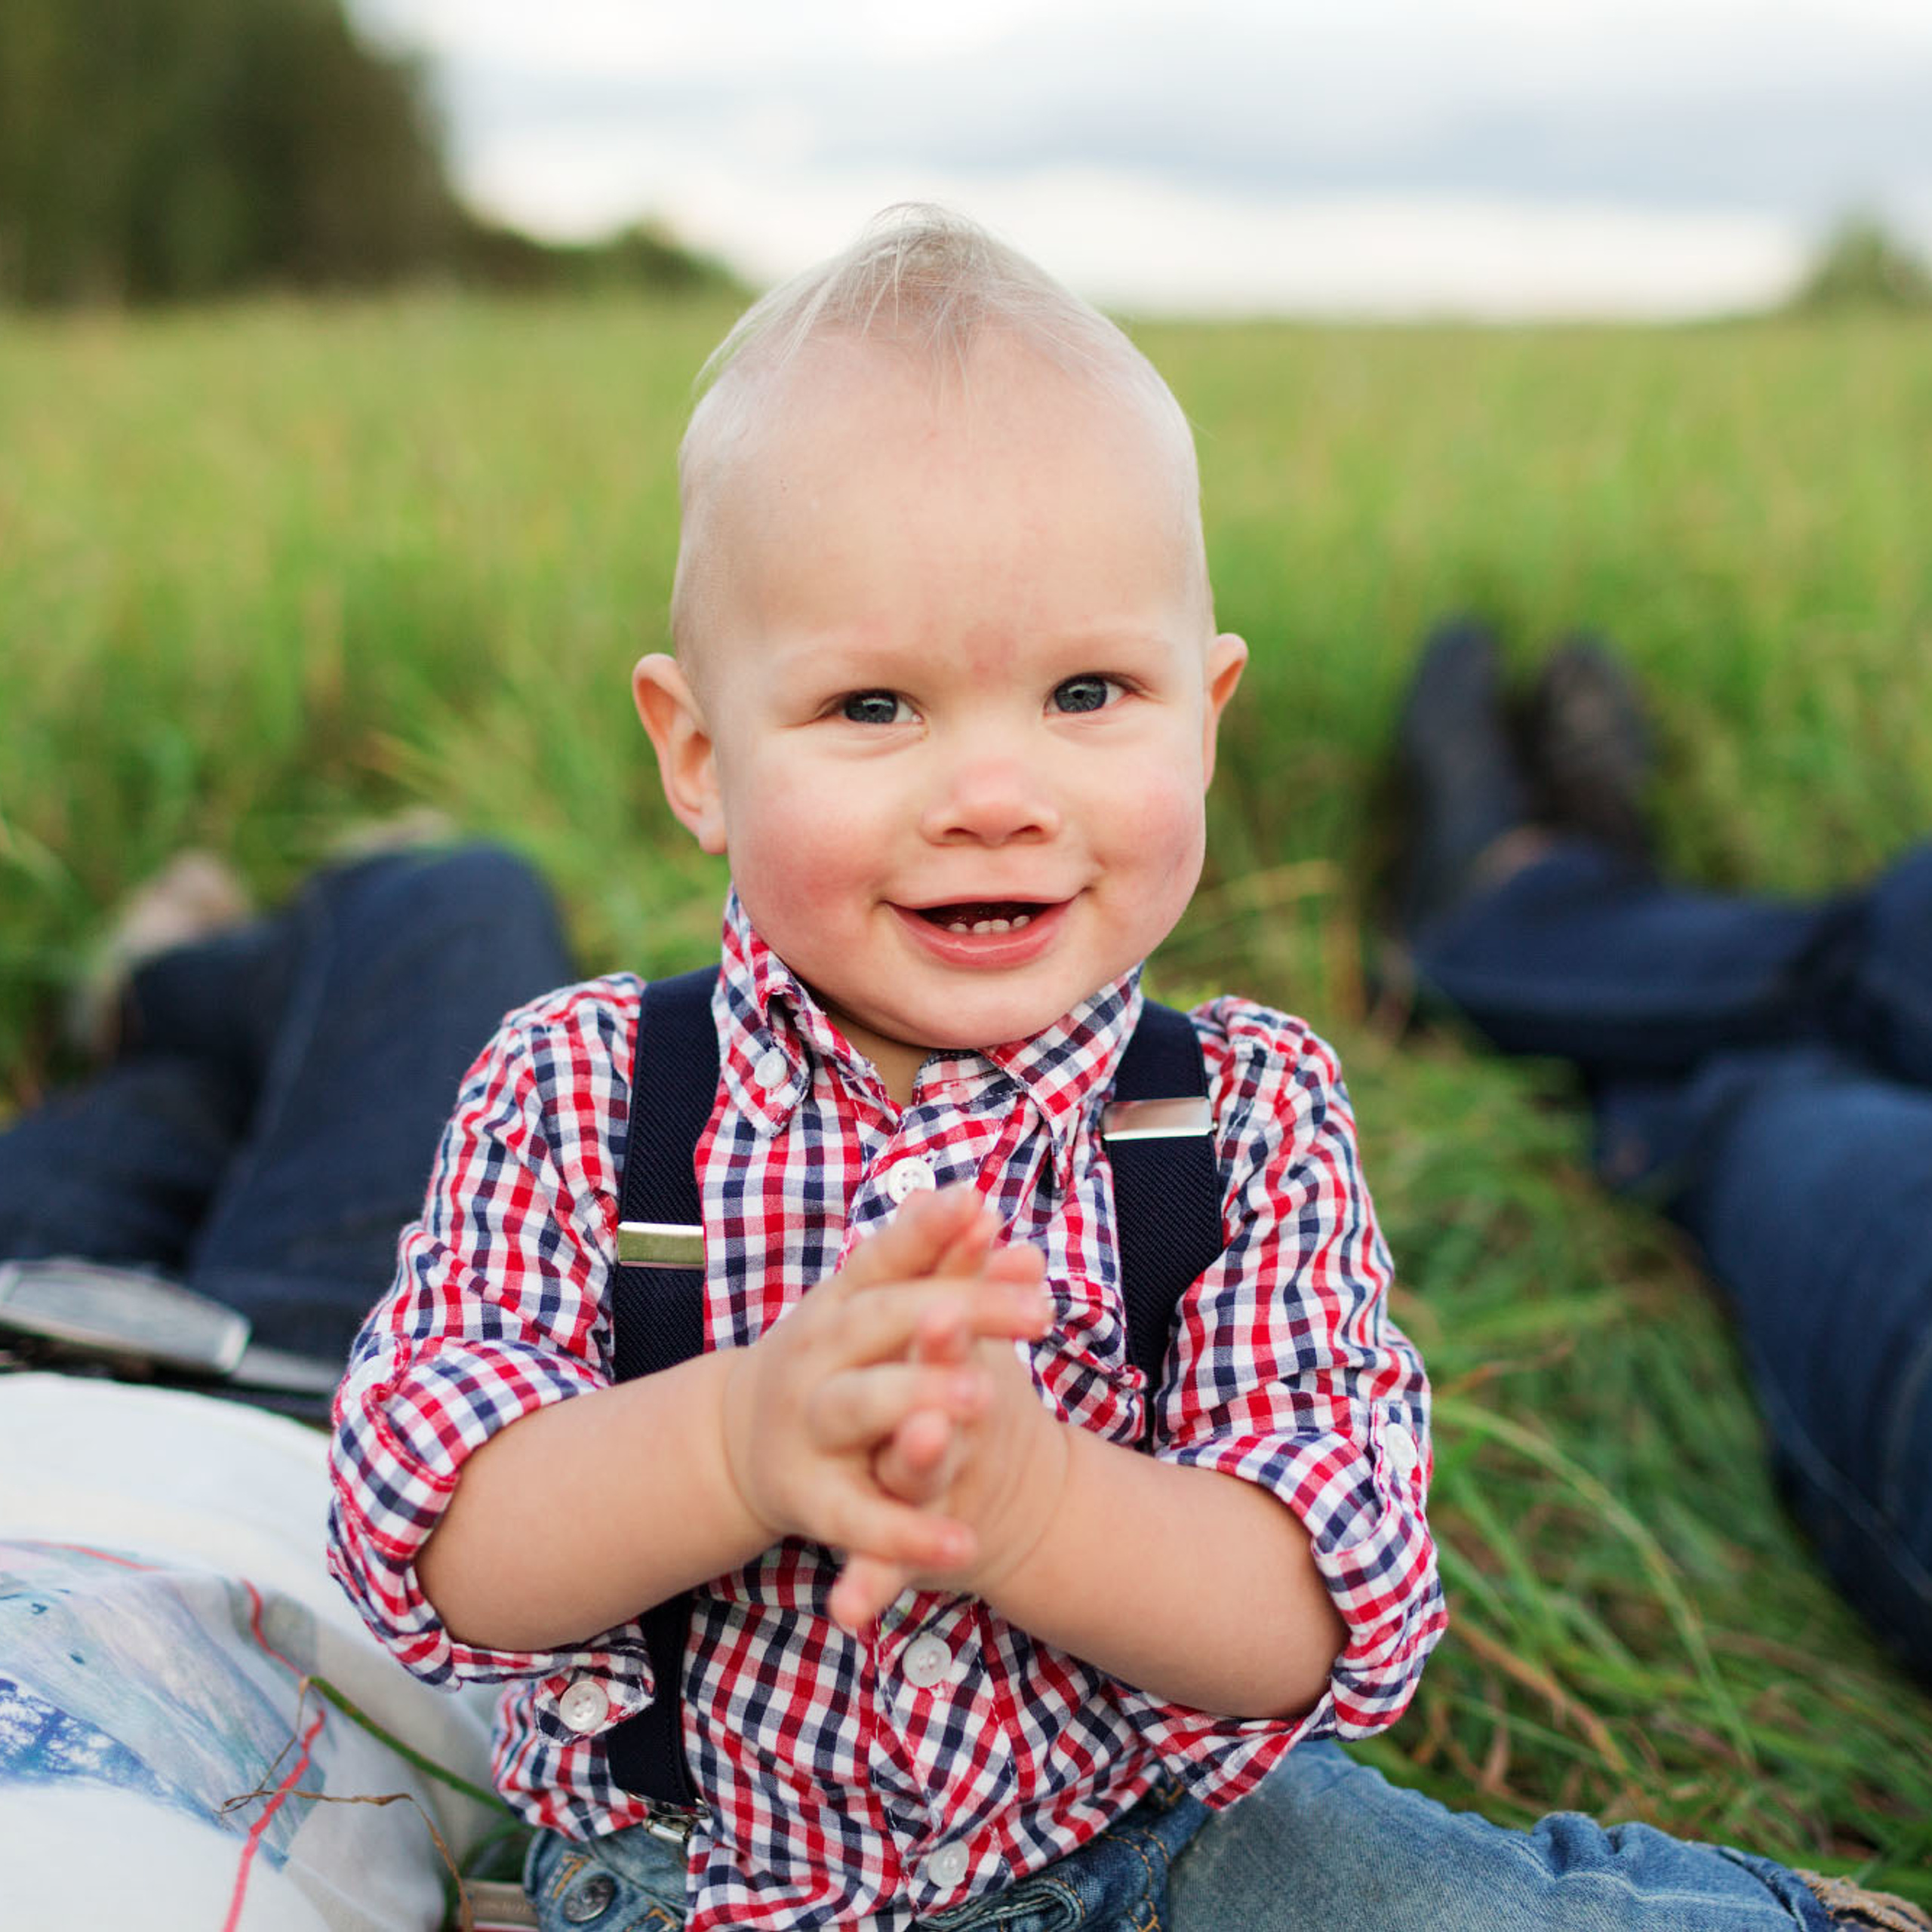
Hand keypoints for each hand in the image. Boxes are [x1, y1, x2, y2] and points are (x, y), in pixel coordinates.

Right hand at [718, 1187, 1050, 1616]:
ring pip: (861, 1406)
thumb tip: (987, 1209)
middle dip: (959, 1310)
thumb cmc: (841, 1359)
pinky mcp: (813, 1500)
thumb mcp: (881, 1309)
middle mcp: (816, 1353)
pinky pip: (861, 1519)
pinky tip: (964, 1546)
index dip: (929, 1231)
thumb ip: (939, 1264)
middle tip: (1036, 1310)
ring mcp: (810, 1425)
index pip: (885, 1256)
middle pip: (883, 1320)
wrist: (741, 1443)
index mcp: (839, 1301)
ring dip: (920, 1395)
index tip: (980, 1204)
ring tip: (985, 1397)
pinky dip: (906, 1535)